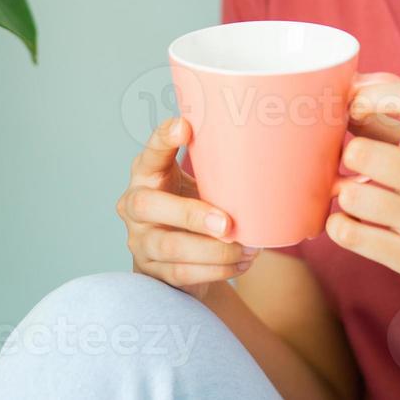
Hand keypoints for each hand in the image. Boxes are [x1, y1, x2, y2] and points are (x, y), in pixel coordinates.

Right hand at [118, 116, 260, 299]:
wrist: (175, 256)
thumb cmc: (192, 205)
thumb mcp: (197, 183)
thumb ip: (215, 169)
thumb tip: (265, 149)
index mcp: (147, 174)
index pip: (151, 152)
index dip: (163, 139)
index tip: (184, 126)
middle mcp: (134, 205)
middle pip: (149, 205)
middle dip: (191, 214)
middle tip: (227, 222)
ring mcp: (139, 240)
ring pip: (171, 246)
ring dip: (215, 251)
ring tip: (248, 249)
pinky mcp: (152, 270)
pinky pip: (183, 273)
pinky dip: (217, 270)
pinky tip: (241, 263)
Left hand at [326, 80, 399, 310]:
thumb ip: (397, 129)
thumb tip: (345, 102)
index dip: (371, 96)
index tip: (356, 107)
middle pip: (361, 152)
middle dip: (349, 157)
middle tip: (356, 166)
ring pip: (350, 195)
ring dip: (344, 195)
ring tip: (358, 198)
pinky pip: (348, 232)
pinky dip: (338, 225)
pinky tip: (351, 223)